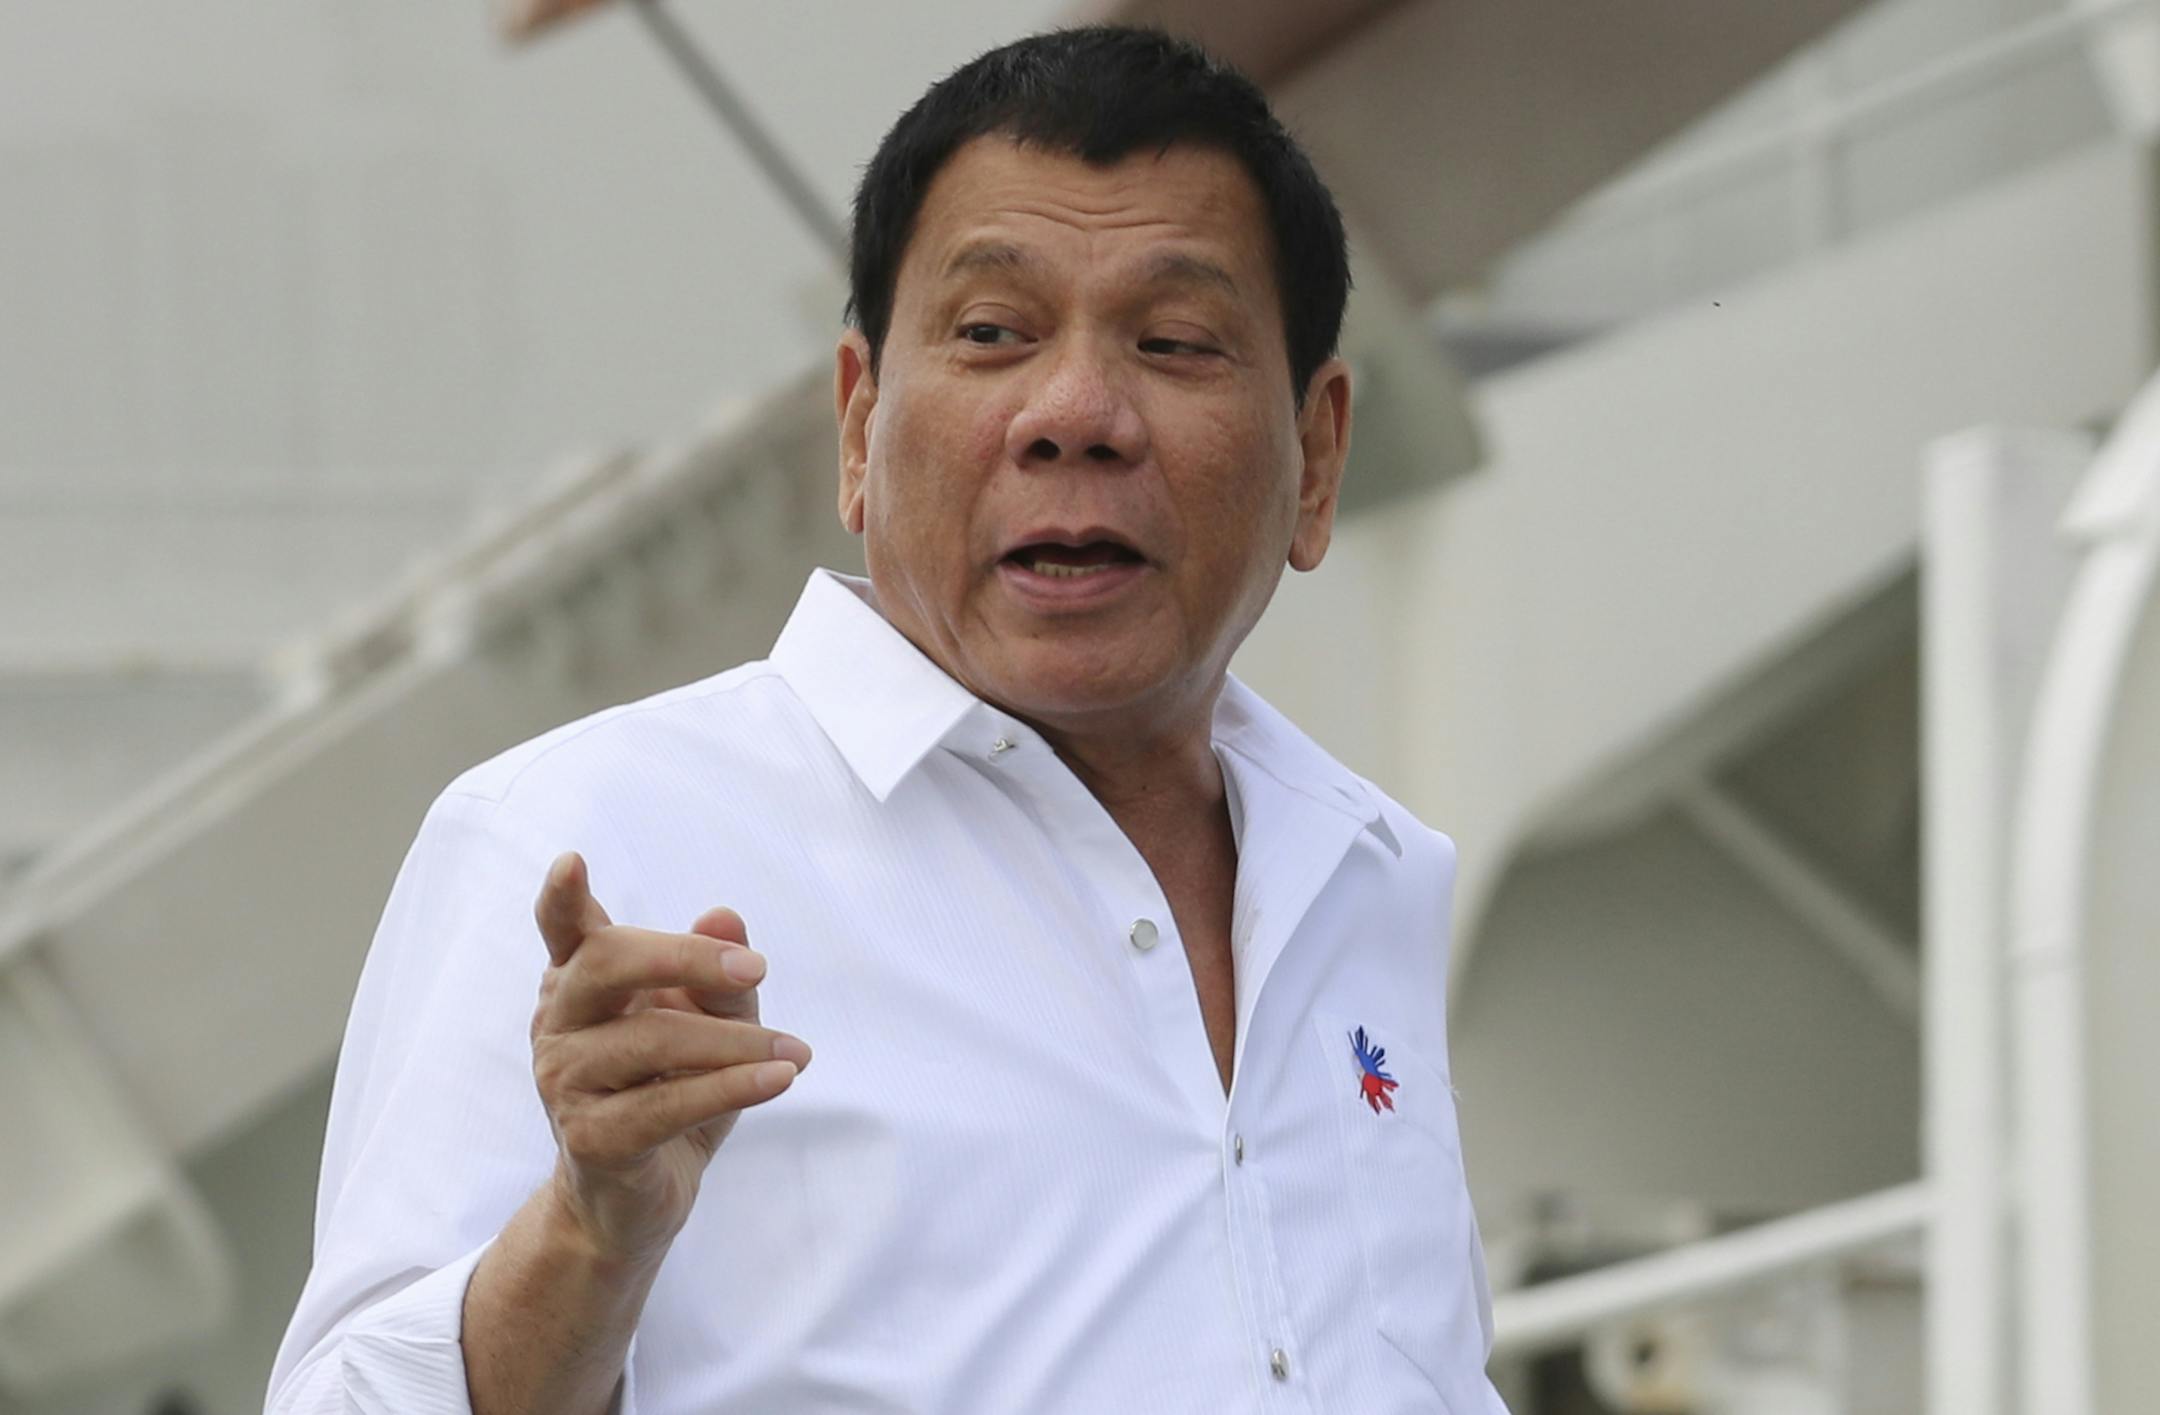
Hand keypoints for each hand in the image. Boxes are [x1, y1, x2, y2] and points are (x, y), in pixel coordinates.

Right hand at [528, 851, 810, 1265]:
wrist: (638, 1199)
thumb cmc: (673, 1091)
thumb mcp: (711, 1026)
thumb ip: (718, 976)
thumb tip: (725, 916)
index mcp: (579, 981)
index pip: (563, 930)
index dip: (562, 898)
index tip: (573, 862)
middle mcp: (558, 1023)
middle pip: (607, 964)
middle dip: (687, 958)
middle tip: (758, 969)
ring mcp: (565, 1082)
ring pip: (653, 1040)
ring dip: (738, 1043)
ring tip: (797, 1051)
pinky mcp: (591, 1139)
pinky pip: (666, 1104)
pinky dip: (732, 1087)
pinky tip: (781, 1077)